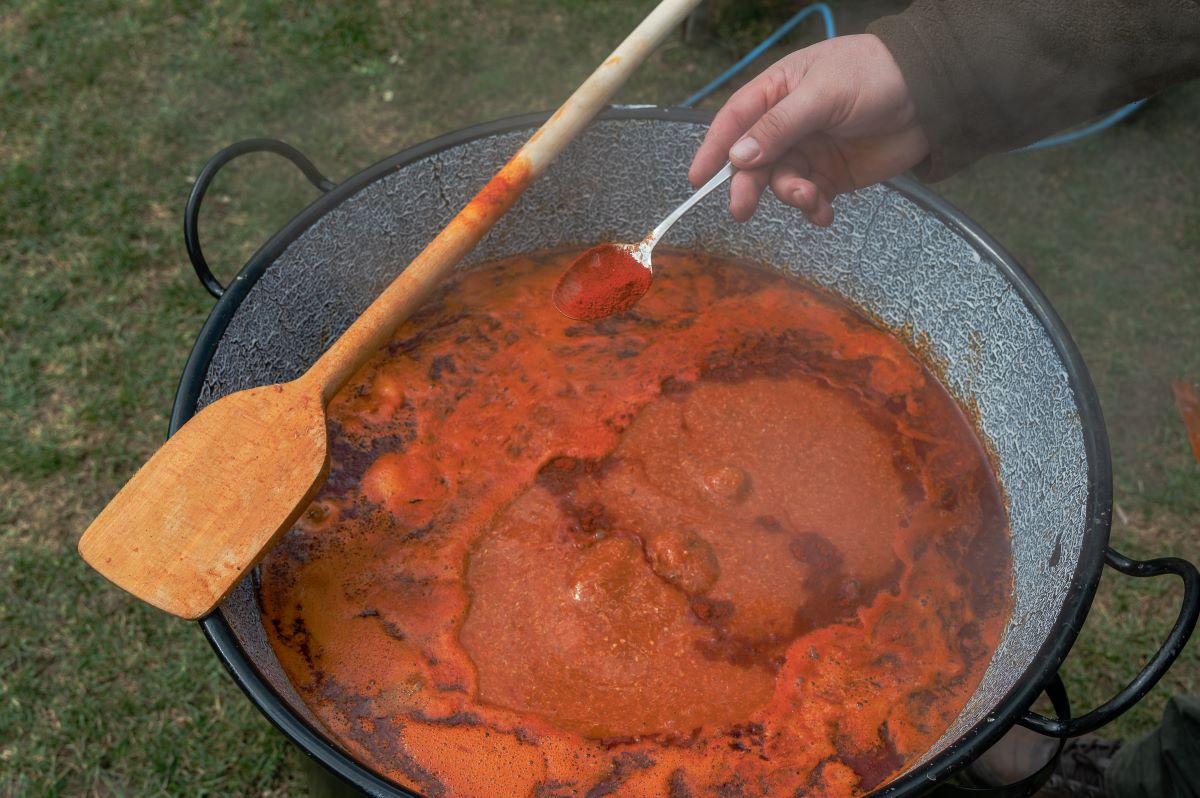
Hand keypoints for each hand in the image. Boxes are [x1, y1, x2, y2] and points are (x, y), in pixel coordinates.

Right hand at [688, 34, 929, 225]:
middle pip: (754, 160)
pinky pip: (810, 198)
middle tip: (743, 210)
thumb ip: (779, 126)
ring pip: (782, 183)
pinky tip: (824, 213)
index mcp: (778, 90)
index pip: (735, 120)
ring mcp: (810, 151)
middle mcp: (788, 123)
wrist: (932, 96)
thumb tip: (738, 157)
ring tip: (811, 199)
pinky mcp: (833, 176)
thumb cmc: (874, 77)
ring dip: (791, 196)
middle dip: (749, 185)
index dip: (714, 148)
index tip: (698, 178)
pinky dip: (813, 210)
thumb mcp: (822, 95)